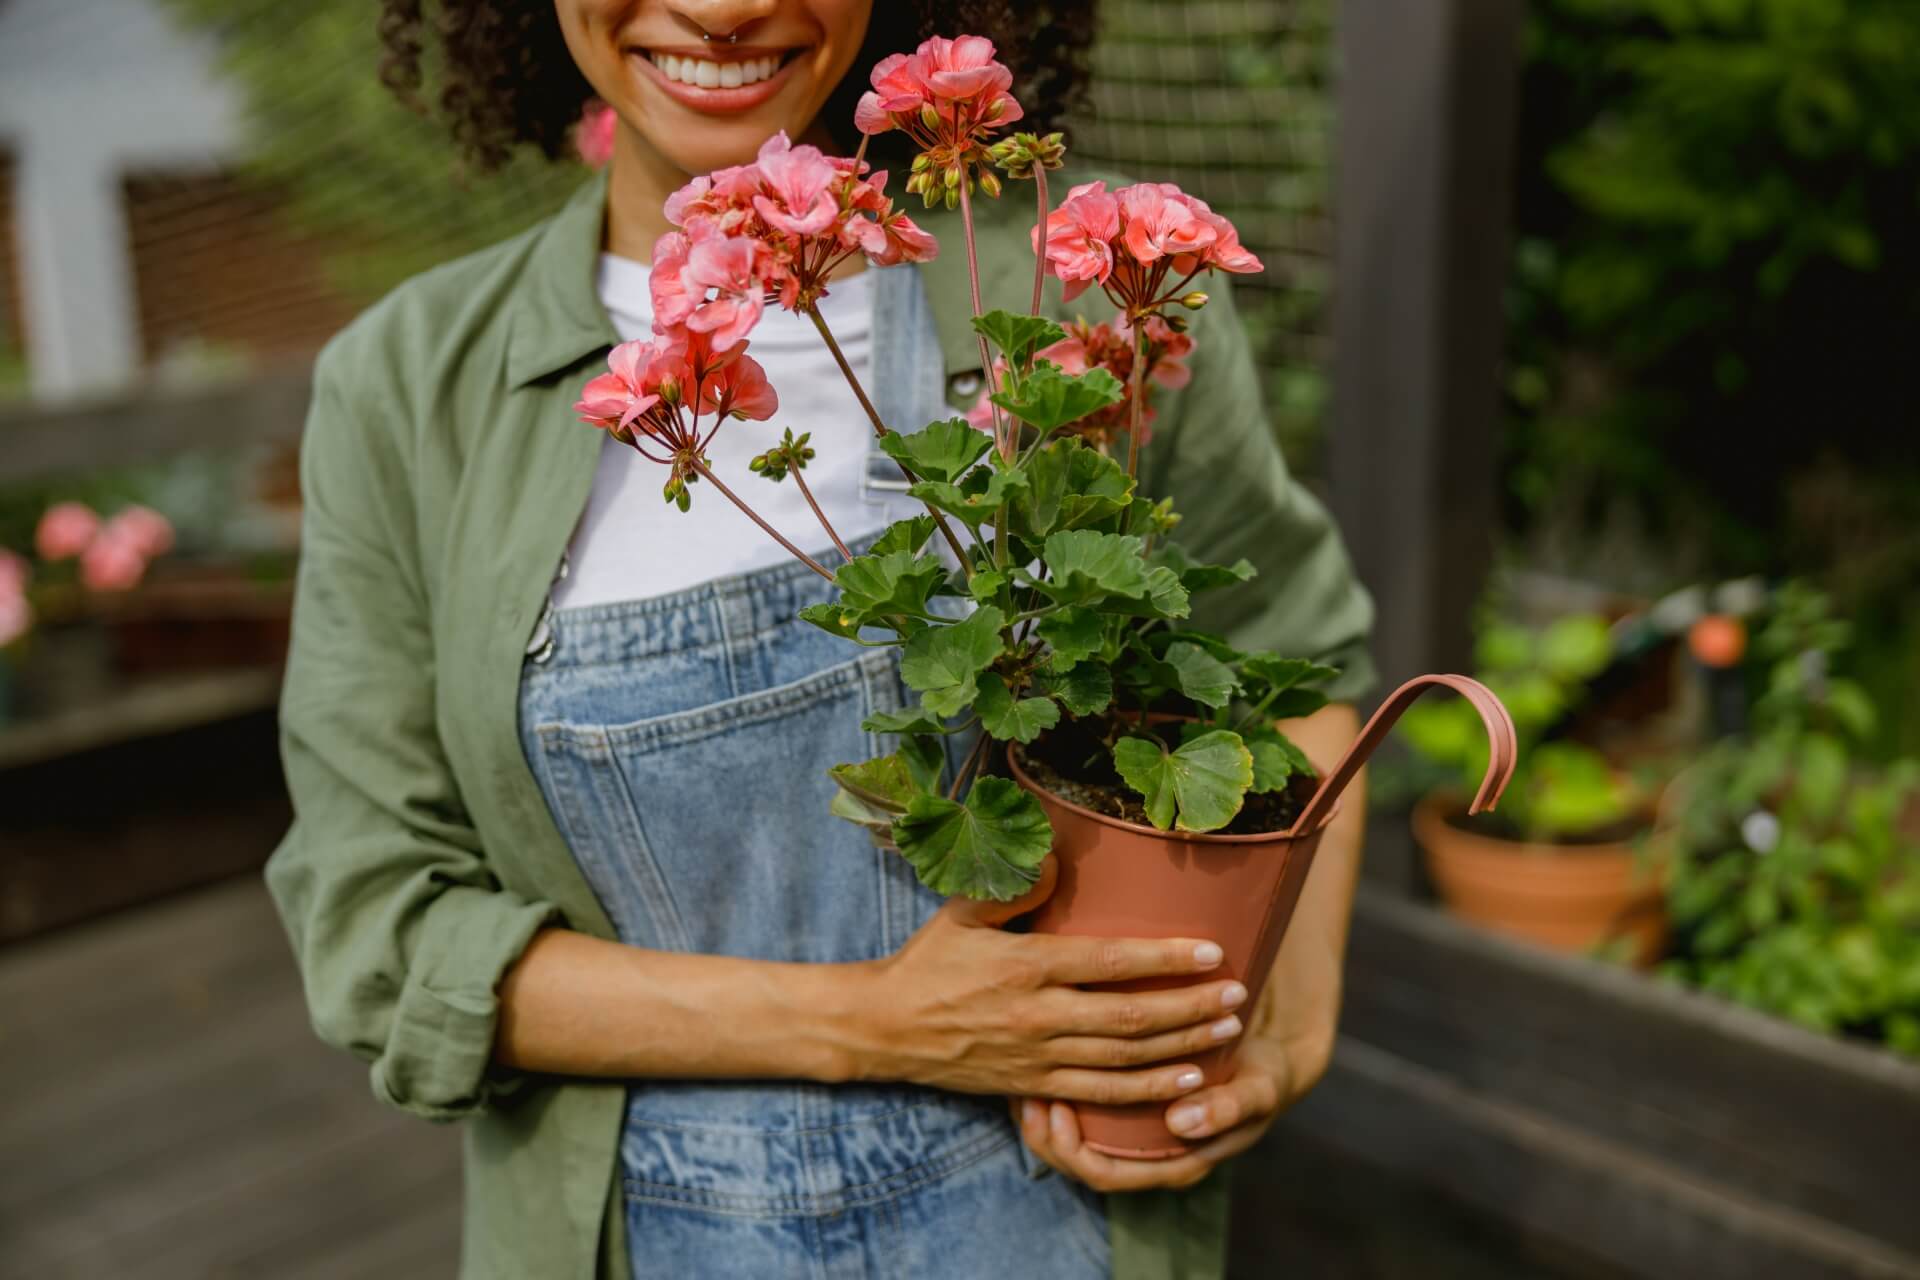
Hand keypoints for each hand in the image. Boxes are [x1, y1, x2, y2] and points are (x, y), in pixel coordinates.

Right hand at [851, 857, 1248, 1105]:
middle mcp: (1039, 1016)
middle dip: (1191, 1007)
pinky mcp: (1035, 1088)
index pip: (1110, 963)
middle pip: (1131, 1017)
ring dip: (1183, 1049)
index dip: (1165, 959)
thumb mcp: (961, 912)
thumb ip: (1015, 889)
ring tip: (1228, 1034)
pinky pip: (1102, 1094)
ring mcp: (1039, 1057)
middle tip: (1240, 994)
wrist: (886, 1029)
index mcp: (1026, 967)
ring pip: (1125, 1060)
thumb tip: (1061, 860)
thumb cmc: (928, 962)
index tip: (1212, 950)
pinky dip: (1148, 1092)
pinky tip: (1187, 1082)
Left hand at [1013, 1026, 1327, 1191]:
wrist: (1269, 1055)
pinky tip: (1042, 1061)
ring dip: (1043, 1113)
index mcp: (1174, 1162)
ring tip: (1026, 1078)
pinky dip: (1056, 1090)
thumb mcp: (1256, 1091)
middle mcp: (1148, 1154)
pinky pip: (1080, 1109)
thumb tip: (1183, 1122)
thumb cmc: (1261, 1075)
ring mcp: (1135, 1133)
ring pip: (1070, 1139)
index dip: (1072, 1149)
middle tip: (1028, 1093)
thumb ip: (1227, 1108)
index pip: (1105, 1174)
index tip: (1058, 1107)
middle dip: (1044, 1133)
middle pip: (1076, 1162)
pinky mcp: (1128, 1106)